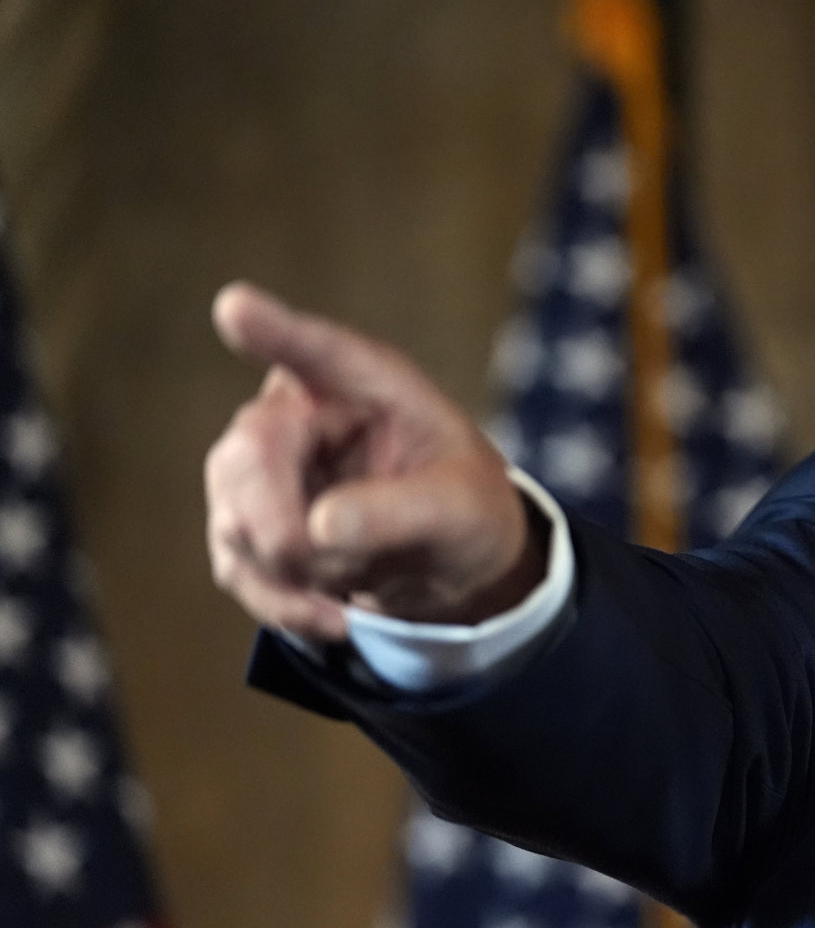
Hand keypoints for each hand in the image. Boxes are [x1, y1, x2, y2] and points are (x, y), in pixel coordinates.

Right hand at [205, 282, 544, 641]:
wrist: (452, 562)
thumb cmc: (466, 508)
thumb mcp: (461, 509)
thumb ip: (400, 511)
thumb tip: (318, 529)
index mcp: (367, 384)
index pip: (317, 351)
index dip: (275, 331)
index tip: (237, 309)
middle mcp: (302, 413)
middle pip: (250, 454)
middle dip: (281, 526)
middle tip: (325, 565)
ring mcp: (264, 469)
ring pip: (236, 518)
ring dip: (295, 573)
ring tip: (357, 585)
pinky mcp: (248, 525)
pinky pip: (240, 567)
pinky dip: (285, 604)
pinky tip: (335, 618)